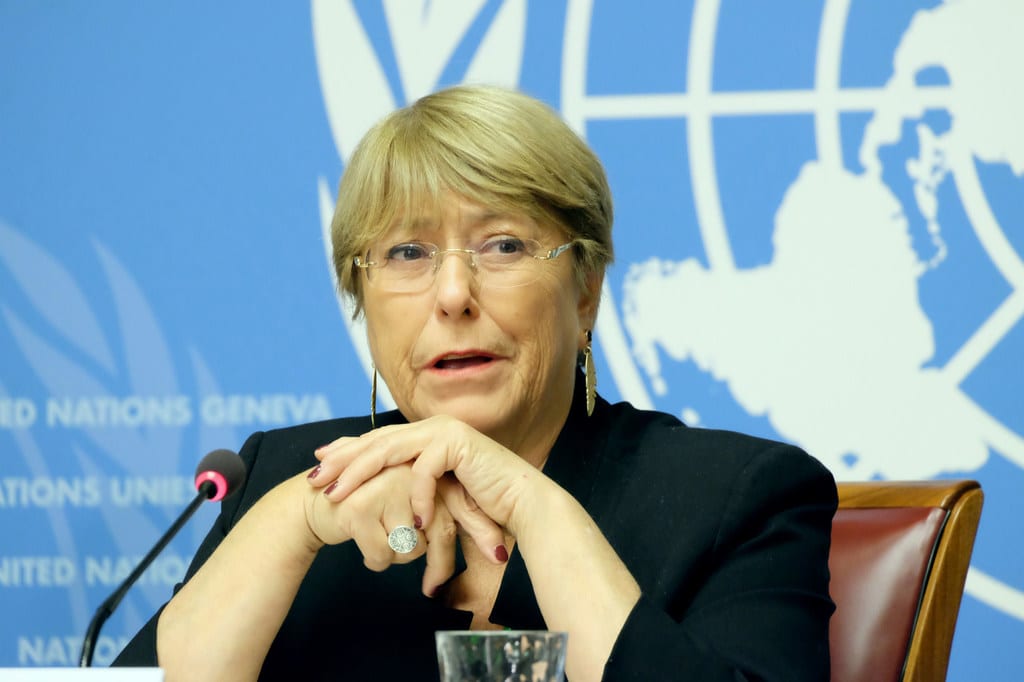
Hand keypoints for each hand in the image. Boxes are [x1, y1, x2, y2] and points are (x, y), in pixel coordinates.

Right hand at [305, 461, 505, 594]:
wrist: (315, 502)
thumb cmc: (370, 510)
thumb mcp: (410, 509)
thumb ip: (444, 520)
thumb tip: (496, 552)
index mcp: (424, 467)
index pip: (460, 505)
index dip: (481, 531)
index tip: (500, 558)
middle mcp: (407, 471)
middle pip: (439, 531)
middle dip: (438, 567)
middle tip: (432, 591)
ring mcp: (383, 487)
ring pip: (411, 548)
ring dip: (396, 558)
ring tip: (379, 540)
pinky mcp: (359, 507)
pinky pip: (384, 555)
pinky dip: (375, 560)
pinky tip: (362, 544)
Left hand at [311, 416, 548, 537]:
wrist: (523, 504)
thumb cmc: (482, 503)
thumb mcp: (436, 496)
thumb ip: (411, 488)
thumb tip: (384, 501)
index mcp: (426, 435)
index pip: (378, 439)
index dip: (346, 451)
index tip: (317, 464)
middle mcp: (432, 427)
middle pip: (376, 441)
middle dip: (342, 460)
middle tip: (314, 478)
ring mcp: (444, 432)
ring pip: (390, 450)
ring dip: (359, 473)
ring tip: (337, 495)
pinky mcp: (458, 444)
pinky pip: (424, 470)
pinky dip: (414, 496)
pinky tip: (408, 520)